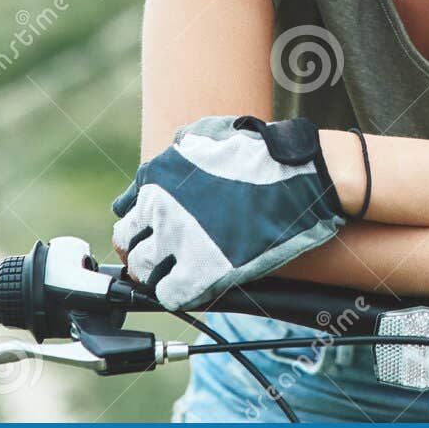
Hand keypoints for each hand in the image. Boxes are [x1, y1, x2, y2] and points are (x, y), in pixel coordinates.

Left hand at [110, 115, 348, 310]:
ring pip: (144, 272)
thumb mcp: (210, 133)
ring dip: (159, 274)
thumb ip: (178, 148)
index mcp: (157, 178)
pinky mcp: (200, 271)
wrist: (302, 174)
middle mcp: (158, 209)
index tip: (157, 234)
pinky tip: (195, 284)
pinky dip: (178, 293)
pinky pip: (169, 294)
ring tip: (182, 271)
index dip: (143, 229)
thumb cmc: (262, 151)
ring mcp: (177, 241)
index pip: (126, 217)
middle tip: (168, 256)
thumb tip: (165, 159)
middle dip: (145, 251)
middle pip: (129, 245)